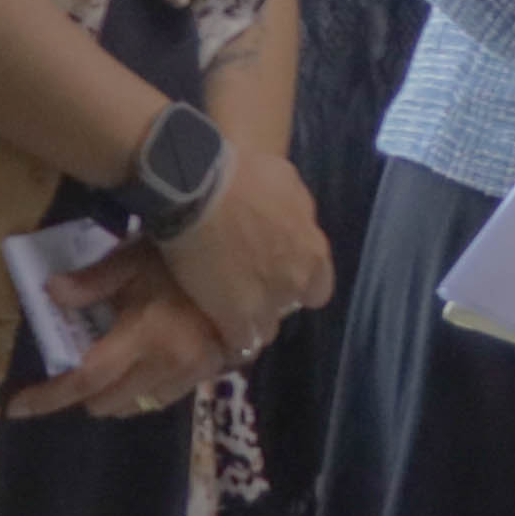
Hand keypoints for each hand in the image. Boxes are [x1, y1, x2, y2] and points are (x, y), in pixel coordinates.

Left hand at [11, 265, 234, 422]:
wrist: (251, 260)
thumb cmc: (184, 253)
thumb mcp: (133, 259)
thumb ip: (91, 282)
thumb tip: (50, 293)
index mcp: (145, 336)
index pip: (85, 378)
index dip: (48, 397)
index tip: (16, 407)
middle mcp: (168, 365)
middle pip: (107, 401)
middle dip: (82, 392)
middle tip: (72, 366)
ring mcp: (193, 373)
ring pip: (136, 405)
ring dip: (114, 392)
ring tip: (108, 363)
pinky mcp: (210, 373)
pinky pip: (163, 396)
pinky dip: (142, 388)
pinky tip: (141, 363)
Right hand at [162, 140, 330, 351]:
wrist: (197, 188)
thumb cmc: (242, 174)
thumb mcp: (286, 183)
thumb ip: (296, 213)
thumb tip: (294, 222)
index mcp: (313, 251)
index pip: (318, 287)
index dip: (296, 282)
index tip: (276, 275)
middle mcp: (296, 280)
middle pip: (288, 307)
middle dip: (272, 300)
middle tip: (245, 285)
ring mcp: (267, 302)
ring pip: (264, 329)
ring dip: (250, 320)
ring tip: (225, 306)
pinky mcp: (234, 317)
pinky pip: (239, 341)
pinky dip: (228, 336)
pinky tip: (215, 328)